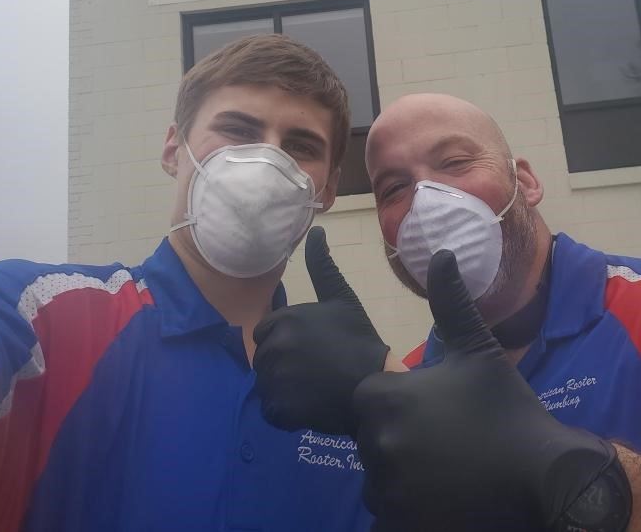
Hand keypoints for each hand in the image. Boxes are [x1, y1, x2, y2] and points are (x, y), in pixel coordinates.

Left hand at [253, 226, 389, 435]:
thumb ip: (322, 265)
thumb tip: (316, 229)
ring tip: (312, 388)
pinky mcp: (280, 409)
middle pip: (263, 359)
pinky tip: (307, 406)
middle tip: (313, 370)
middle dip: (282, 364)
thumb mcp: (341, 297)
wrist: (377, 382)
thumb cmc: (360, 339)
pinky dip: (284, 412)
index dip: (284, 341)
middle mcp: (275, 347)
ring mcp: (276, 380)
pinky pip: (270, 410)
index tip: (308, 349)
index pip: (265, 332)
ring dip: (283, 388)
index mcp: (285, 319)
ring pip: (265, 384)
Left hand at [353, 250, 617, 531]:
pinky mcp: (400, 522)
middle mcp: (376, 442)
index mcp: (384, 398)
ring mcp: (387, 488)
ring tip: (449, 470)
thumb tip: (441, 252)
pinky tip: (445, 498)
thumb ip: (451, 303)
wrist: (545, 476)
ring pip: (380, 477)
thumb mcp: (479, 351)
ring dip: (403, 475)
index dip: (401, 406)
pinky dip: (410, 508)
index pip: (369, 401)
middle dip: (400, 441)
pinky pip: (390, 512)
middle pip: (373, 440)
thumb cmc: (508, 409)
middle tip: (446, 443)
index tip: (436, 412)